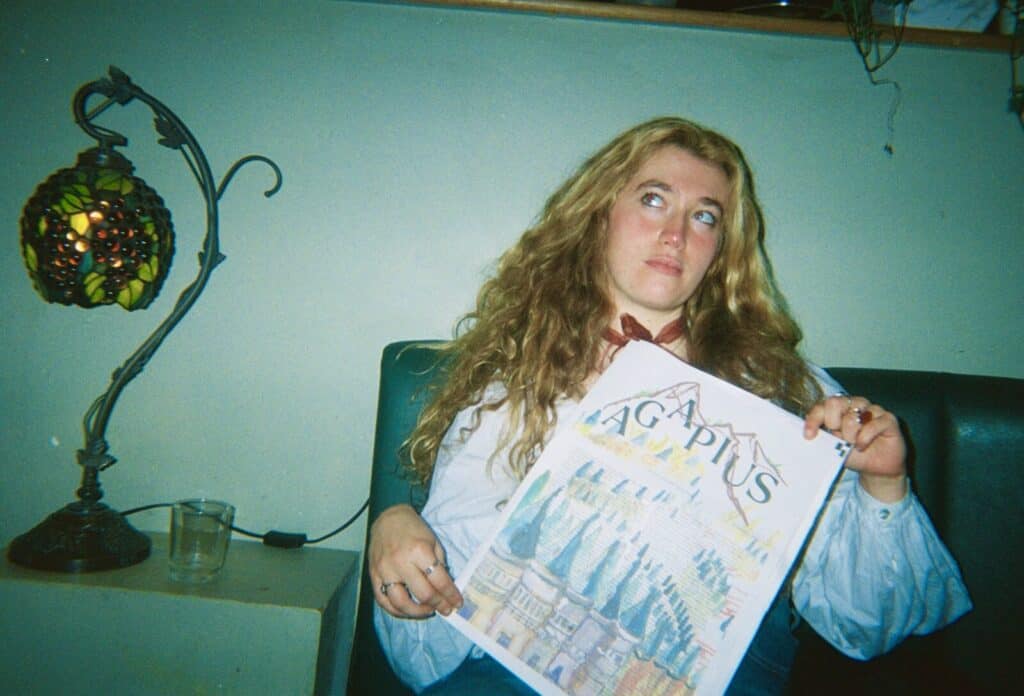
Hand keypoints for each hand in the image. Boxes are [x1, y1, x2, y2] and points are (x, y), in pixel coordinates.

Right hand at [368, 504, 463, 618]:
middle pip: (423, 594)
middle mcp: (401, 563)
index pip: (439, 581)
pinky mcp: (374, 576)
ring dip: (417, 613)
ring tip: (427, 611)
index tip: (457, 603)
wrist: (388, 519)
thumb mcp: (433, 541)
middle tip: (446, 610)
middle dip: (438, 605)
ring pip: (401, 603)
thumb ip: (440, 565)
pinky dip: (395, 610)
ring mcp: (385, 571)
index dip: (451, 595)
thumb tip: (446, 588)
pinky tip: (407, 611)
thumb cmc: (413, 529)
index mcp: (419, 551)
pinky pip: (383, 600)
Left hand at [803, 394, 907, 502]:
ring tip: (854, 444)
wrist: (876, 469)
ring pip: (852, 417)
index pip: (822, 405)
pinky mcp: (888, 418)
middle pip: (835, 403)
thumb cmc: (854, 454)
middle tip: (839, 439)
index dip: (814, 419)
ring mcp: (873, 409)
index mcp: (839, 408)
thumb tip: (807, 433)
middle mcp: (855, 404)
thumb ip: (823, 435)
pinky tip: (863, 446)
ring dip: (850, 436)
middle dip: (833, 425)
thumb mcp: (834, 446)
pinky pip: (872, 425)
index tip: (809, 436)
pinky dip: (864, 440)